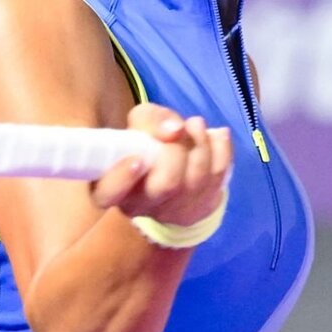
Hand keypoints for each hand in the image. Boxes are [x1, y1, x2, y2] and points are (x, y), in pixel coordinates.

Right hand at [90, 102, 232, 228]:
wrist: (173, 170)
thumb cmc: (148, 144)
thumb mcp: (140, 124)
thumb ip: (150, 120)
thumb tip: (174, 130)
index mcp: (113, 187)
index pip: (109, 193)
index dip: (122, 178)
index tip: (137, 159)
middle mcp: (141, 205)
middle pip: (167, 184)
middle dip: (179, 149)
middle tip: (181, 128)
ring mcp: (174, 211)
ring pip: (196, 180)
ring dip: (201, 145)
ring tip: (196, 125)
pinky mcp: (201, 208)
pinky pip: (219, 178)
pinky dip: (222, 150)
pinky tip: (216, 136)